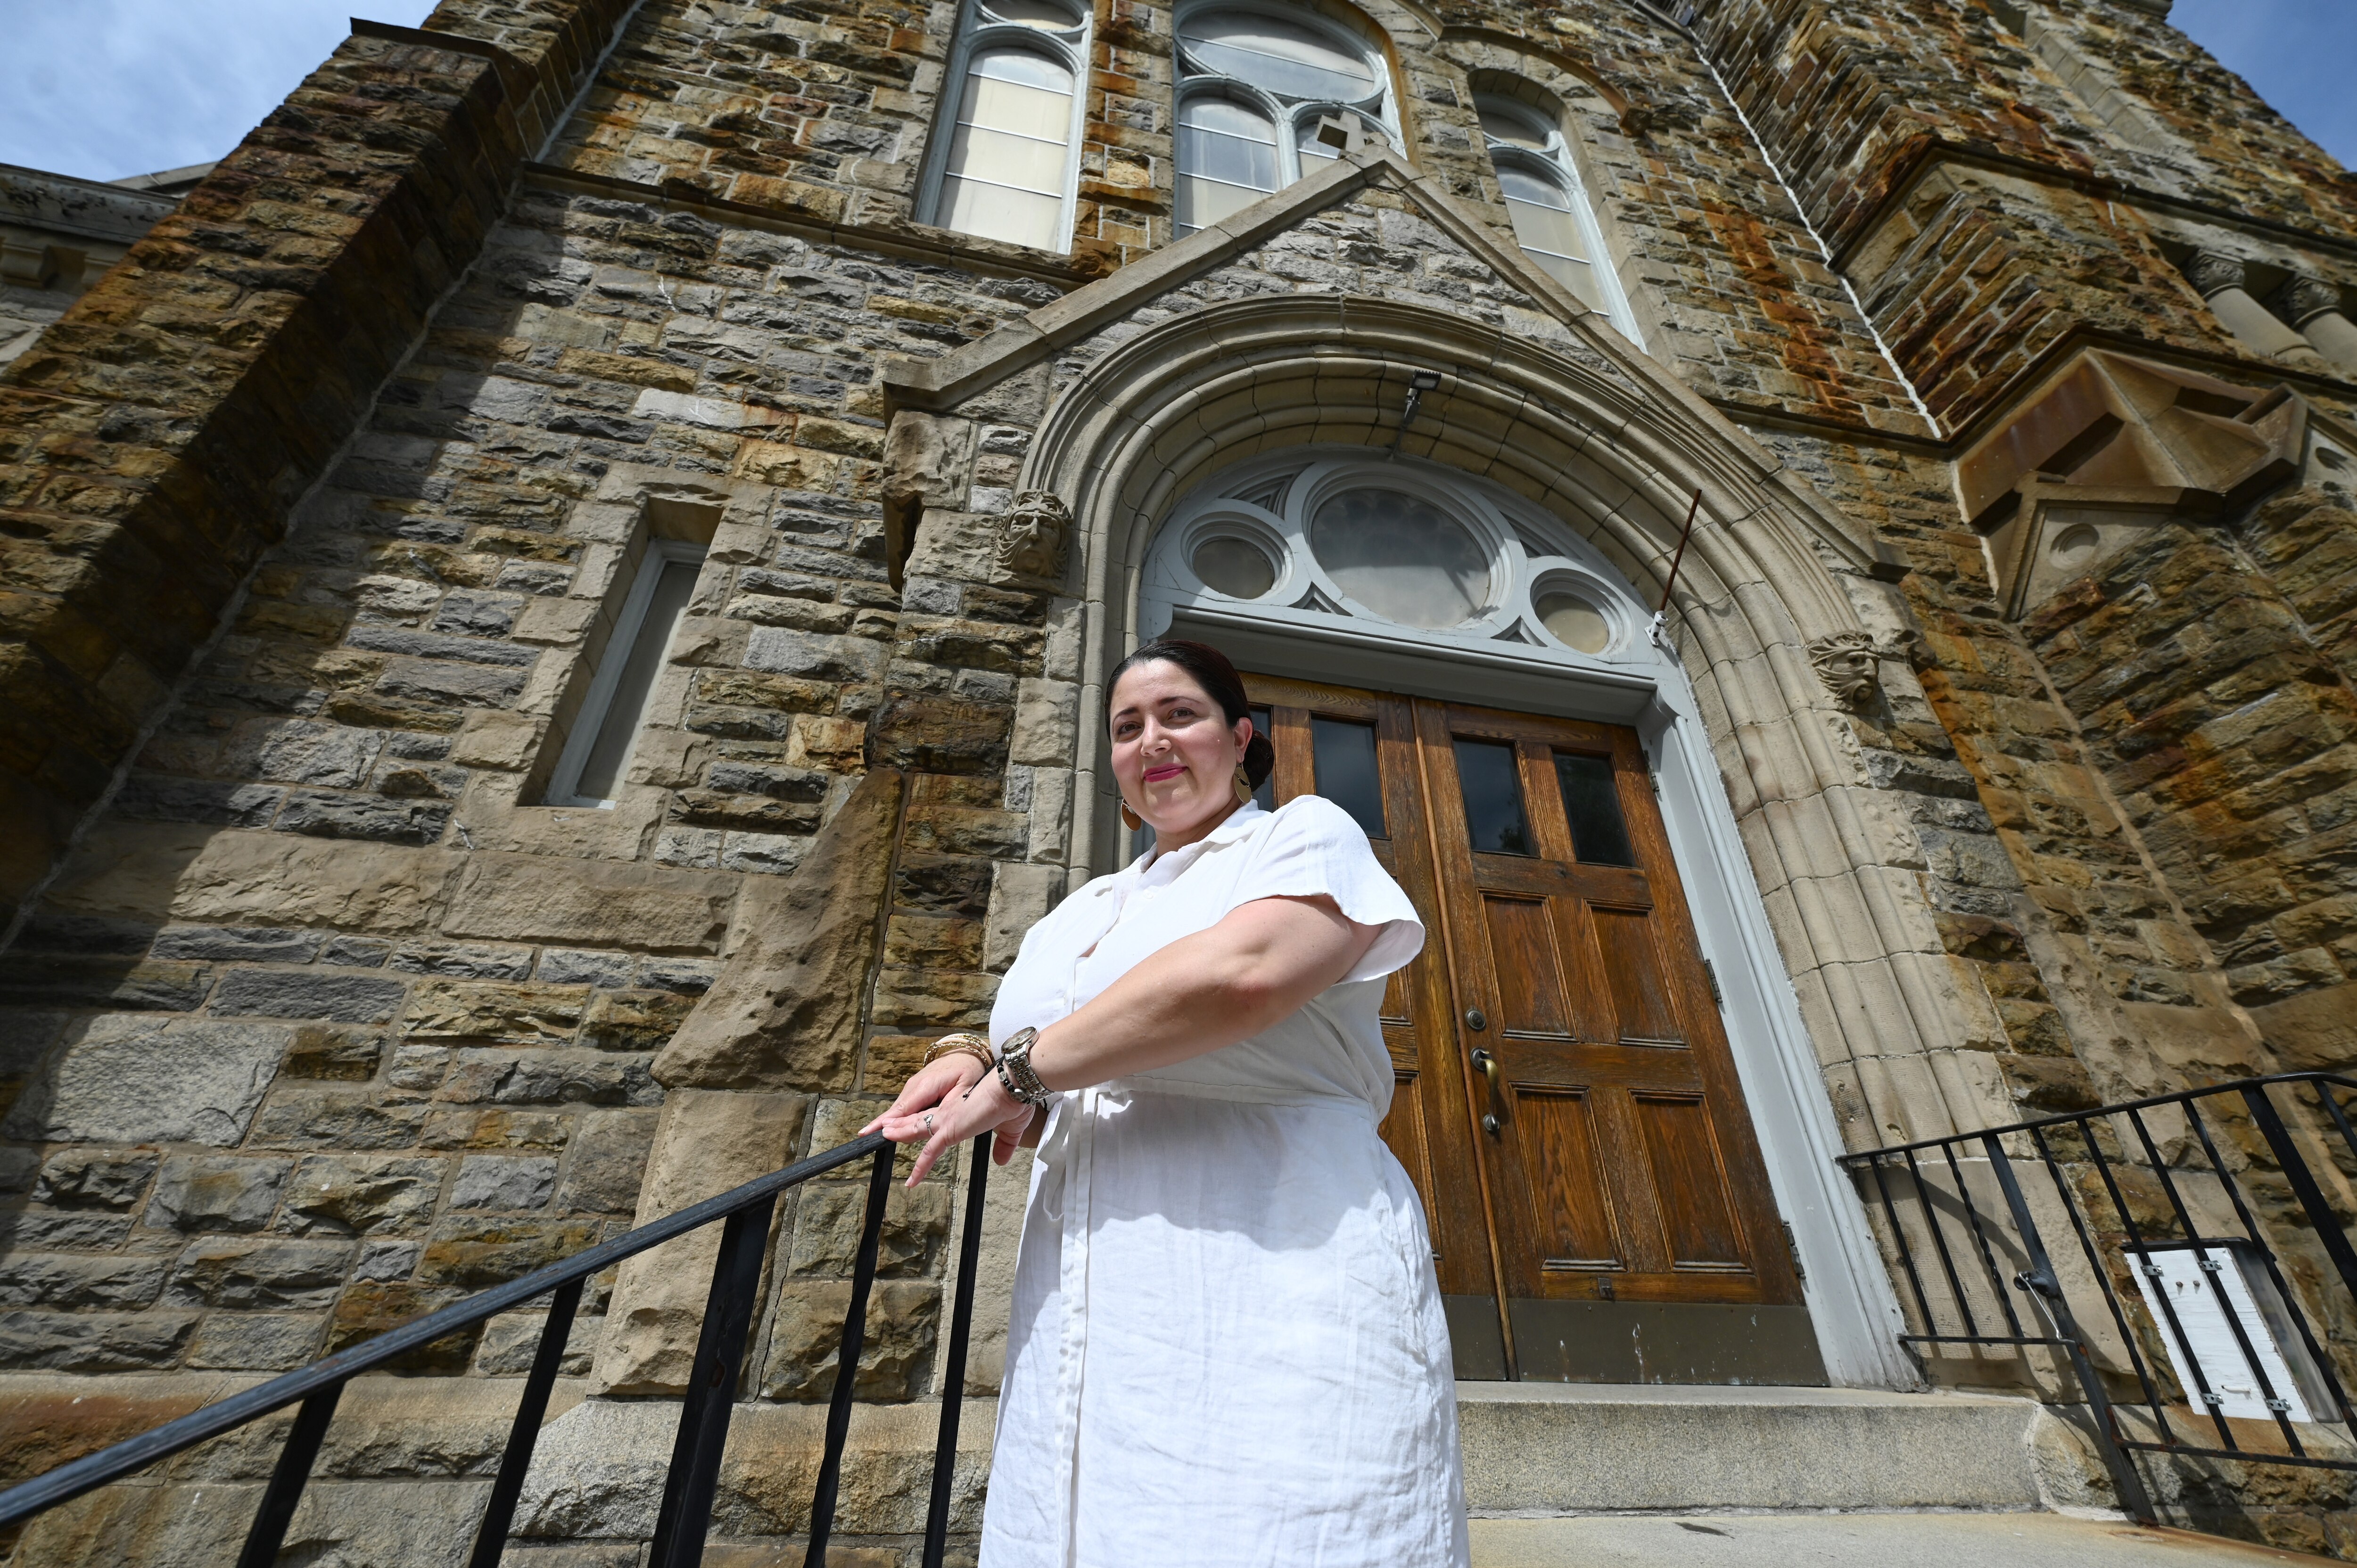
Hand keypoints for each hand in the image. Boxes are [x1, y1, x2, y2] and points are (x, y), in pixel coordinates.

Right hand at [860, 1054, 987, 1137]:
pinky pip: (905, 1104)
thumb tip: (931, 1122)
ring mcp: (913, 1085)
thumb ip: (947, 1107)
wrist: (967, 1053)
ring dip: (890, 1122)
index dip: (885, 1122)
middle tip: (866, 1138)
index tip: (868, 1132)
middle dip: (882, 1125)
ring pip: (899, 1108)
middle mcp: (914, 1085)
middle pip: (896, 1110)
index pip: (902, 1109)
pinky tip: (892, 1127)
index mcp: (925, 1086)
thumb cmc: (968, 1071)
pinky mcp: (915, 1087)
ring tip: (874, 1135)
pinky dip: (897, 1116)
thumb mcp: (963, 1090)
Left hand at [874, 1067, 1035, 1184]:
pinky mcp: (950, 1130)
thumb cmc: (1014, 1103)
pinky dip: (920, 1167)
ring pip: (915, 1130)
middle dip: (900, 1126)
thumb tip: (1001, 1160)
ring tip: (882, 1137)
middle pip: (918, 1120)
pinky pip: (930, 1152)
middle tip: (885, 1130)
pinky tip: (911, 1180)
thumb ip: (1003, 1145)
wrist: (1014, 1090)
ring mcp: (947, 1119)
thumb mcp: (1010, 1130)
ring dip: (899, 1134)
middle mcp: (949, 1112)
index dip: (922, 1123)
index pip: (935, 1118)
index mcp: (960, 1110)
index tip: (913, 1127)